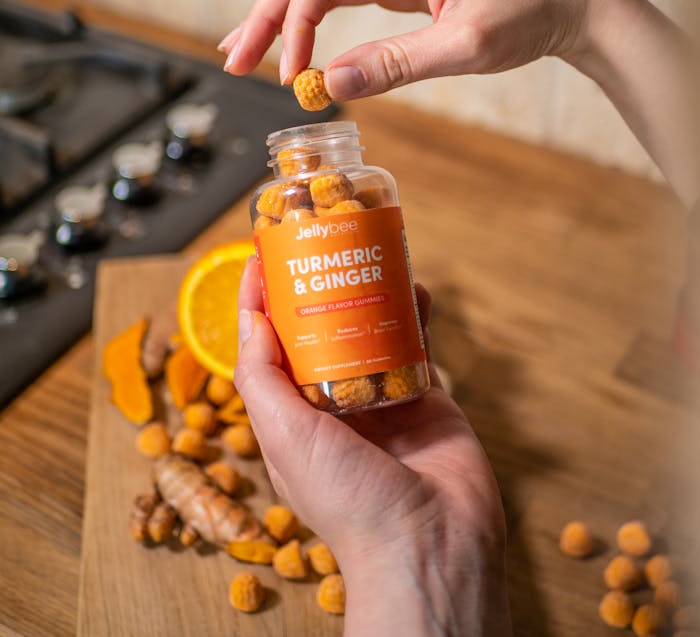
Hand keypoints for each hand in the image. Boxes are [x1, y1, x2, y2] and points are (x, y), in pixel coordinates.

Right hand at [219, 0, 592, 99]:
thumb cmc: (528, 12)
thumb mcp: (464, 46)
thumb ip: (395, 64)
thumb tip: (330, 85)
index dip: (295, 21)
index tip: (290, 72)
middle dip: (267, 13)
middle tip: (235, 60)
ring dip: (278, 14)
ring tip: (242, 52)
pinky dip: (309, 18)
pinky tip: (287, 43)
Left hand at [234, 258, 511, 635]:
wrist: (430, 543)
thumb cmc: (349, 501)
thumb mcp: (284, 436)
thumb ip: (261, 377)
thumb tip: (250, 319)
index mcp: (290, 418)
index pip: (266, 348)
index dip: (259, 302)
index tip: (260, 259)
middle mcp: (332, 406)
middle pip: (319, 332)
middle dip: (317, 287)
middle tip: (320, 246)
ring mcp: (379, 399)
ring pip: (368, 330)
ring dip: (367, 292)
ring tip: (367, 256)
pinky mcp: (423, 396)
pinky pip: (414, 344)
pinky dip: (414, 313)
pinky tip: (414, 287)